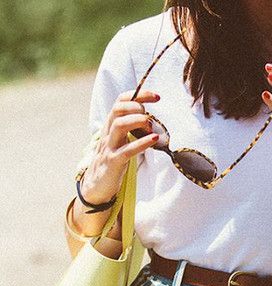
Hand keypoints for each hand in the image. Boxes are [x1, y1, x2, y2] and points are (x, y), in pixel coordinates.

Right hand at [81, 89, 160, 203]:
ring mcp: (110, 147)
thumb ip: (129, 129)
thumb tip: (149, 119)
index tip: (156, 96)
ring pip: (119, 125)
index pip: (120, 102)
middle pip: (118, 109)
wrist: (96, 186)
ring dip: (137, 120)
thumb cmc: (112, 162)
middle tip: (151, 113)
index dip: (137, 95)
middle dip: (137, 105)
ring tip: (151, 125)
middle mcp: (108, 133)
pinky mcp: (114, 162)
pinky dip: (142, 143)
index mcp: (110, 126)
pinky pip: (128, 151)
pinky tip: (154, 140)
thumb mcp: (120, 141)